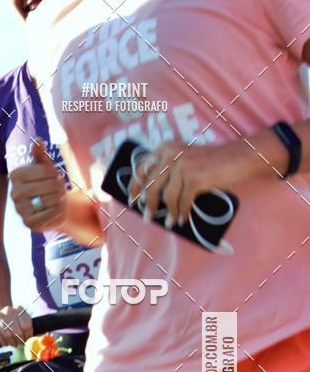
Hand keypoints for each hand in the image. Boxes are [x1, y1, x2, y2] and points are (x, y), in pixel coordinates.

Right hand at [0, 305, 33, 346]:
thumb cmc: (15, 323)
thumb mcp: (23, 322)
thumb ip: (30, 330)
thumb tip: (35, 340)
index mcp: (20, 309)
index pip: (26, 325)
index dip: (27, 335)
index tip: (27, 340)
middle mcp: (9, 310)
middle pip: (16, 331)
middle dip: (19, 341)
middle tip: (19, 344)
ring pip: (7, 335)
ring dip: (11, 342)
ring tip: (12, 343)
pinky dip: (2, 342)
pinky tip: (5, 342)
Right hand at [9, 138, 66, 231]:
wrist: (53, 206)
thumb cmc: (48, 183)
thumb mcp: (45, 167)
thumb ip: (40, 155)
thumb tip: (38, 141)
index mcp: (16, 175)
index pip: (45, 170)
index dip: (55, 174)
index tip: (55, 176)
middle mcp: (14, 192)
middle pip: (50, 186)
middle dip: (59, 188)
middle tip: (58, 190)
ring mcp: (20, 209)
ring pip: (51, 200)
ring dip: (59, 199)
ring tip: (57, 199)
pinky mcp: (28, 223)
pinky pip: (50, 214)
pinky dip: (58, 211)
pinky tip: (55, 209)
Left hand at [128, 140, 249, 227]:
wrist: (240, 156)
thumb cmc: (212, 161)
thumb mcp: (185, 157)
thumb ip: (168, 169)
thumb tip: (150, 194)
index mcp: (166, 147)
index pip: (142, 168)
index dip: (135, 186)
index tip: (132, 201)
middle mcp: (171, 154)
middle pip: (151, 186)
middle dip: (148, 205)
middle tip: (147, 218)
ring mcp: (183, 166)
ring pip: (166, 197)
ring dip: (168, 213)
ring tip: (169, 223)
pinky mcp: (195, 179)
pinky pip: (183, 202)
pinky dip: (181, 213)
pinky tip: (182, 220)